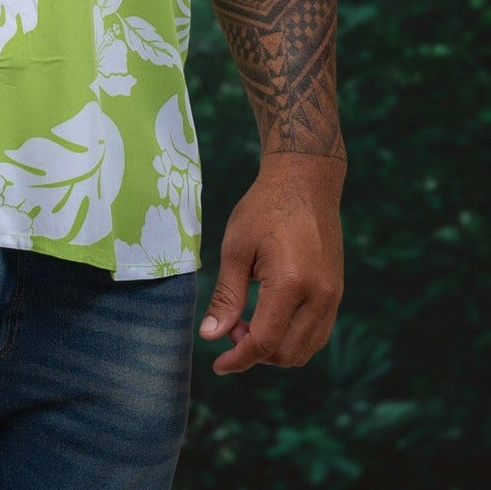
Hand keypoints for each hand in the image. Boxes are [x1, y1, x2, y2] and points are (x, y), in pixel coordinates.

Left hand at [198, 153, 344, 374]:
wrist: (305, 181)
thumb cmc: (264, 208)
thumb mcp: (236, 247)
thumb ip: (226, 295)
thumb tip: (211, 335)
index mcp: (292, 284)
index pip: (264, 342)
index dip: (238, 359)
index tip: (218, 365)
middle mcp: (320, 297)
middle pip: (287, 353)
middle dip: (256, 353)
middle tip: (231, 328)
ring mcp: (334, 296)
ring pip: (306, 349)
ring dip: (276, 349)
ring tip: (248, 322)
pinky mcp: (337, 292)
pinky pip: (317, 333)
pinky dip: (293, 337)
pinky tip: (270, 316)